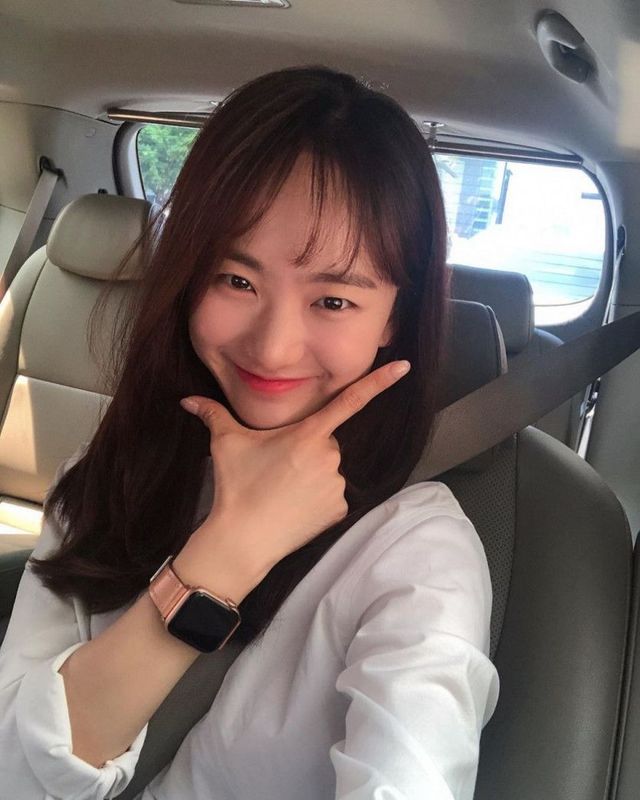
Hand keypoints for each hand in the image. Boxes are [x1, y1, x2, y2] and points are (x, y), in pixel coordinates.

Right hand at [179, 360, 410, 575]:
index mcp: (308, 434)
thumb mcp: (225, 443)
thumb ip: (212, 413)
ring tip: (282, 489)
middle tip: (278, 467)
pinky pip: (332, 495)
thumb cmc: (236, 485)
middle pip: (324, 442)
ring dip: (311, 474)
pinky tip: (294, 506)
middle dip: (305, 448)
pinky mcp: (339, 509)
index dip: (379, 382)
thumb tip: (186, 400)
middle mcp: (330, 456)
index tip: (405, 367)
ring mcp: (338, 485)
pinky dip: (317, 498)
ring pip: (328, 469)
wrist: (242, 538)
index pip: (350, 401)